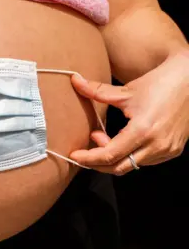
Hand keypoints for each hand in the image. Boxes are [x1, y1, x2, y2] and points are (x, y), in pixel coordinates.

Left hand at [69, 51, 188, 174]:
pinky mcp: (173, 150)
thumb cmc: (160, 83)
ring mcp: (167, 150)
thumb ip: (97, 91)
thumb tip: (75, 80)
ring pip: (132, 166)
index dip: (88, 158)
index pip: (109, 155)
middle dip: (97, 162)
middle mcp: (156, 145)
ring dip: (113, 157)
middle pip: (118, 167)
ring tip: (102, 137)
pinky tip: (121, 141)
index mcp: (143, 131)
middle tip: (85, 149)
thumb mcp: (126, 90)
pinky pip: (145, 161)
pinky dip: (128, 156)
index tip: (74, 156)